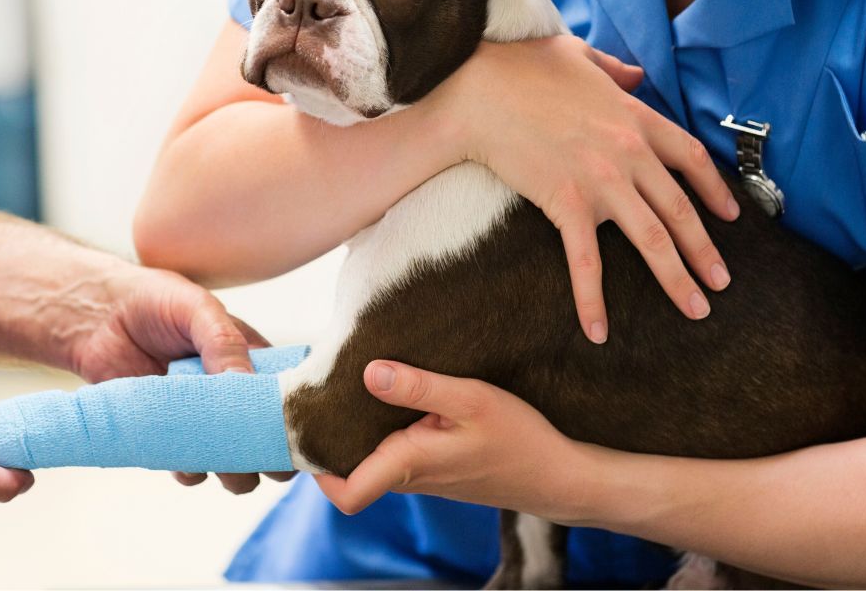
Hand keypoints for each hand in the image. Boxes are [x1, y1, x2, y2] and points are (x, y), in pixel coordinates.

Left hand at [68, 265, 292, 492]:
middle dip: (269, 456)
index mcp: (255, 362)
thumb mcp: (197, 310)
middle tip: (256, 453)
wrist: (98, 316)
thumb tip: (246, 384)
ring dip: (234, 473)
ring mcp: (204, 420)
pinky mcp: (170, 437)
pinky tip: (182, 457)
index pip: (290, 399)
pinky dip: (191, 472)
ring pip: (236, 465)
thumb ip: (224, 342)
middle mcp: (235, 396)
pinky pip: (192, 470)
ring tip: (220, 460)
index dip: (296, 420)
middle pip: (269, 441)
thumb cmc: (156, 301)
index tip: (291, 432)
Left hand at [314, 361, 590, 519]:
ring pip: (371, 459)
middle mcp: (409, 477)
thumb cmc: (519, 438)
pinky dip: (384, 428)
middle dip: (331, 436)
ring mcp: (422, 476)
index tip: (307, 427)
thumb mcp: (471, 399)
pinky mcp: (436, 468)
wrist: (558, 475)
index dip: (316, 469)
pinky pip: (394, 452)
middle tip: (321, 390)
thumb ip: (419, 386)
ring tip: (352, 383)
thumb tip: (369, 372)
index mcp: (409, 465)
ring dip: (358, 428)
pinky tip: (393, 395)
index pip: (345, 494)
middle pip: (349, 470)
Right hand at [433, 35, 738, 342]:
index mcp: (635, 117)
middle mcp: (629, 152)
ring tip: (695, 307)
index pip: (690, 158)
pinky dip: (594, 299)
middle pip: (681, 209)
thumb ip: (614, 67)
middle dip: (706, 251)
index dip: (715, 190)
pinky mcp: (566, 202)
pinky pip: (586, 261)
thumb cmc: (519, 68)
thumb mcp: (576, 54)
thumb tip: (635, 74)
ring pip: (653, 239)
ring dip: (677, 278)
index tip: (730, 216)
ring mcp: (602, 180)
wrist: (478, 92)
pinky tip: (599, 330)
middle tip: (721, 283)